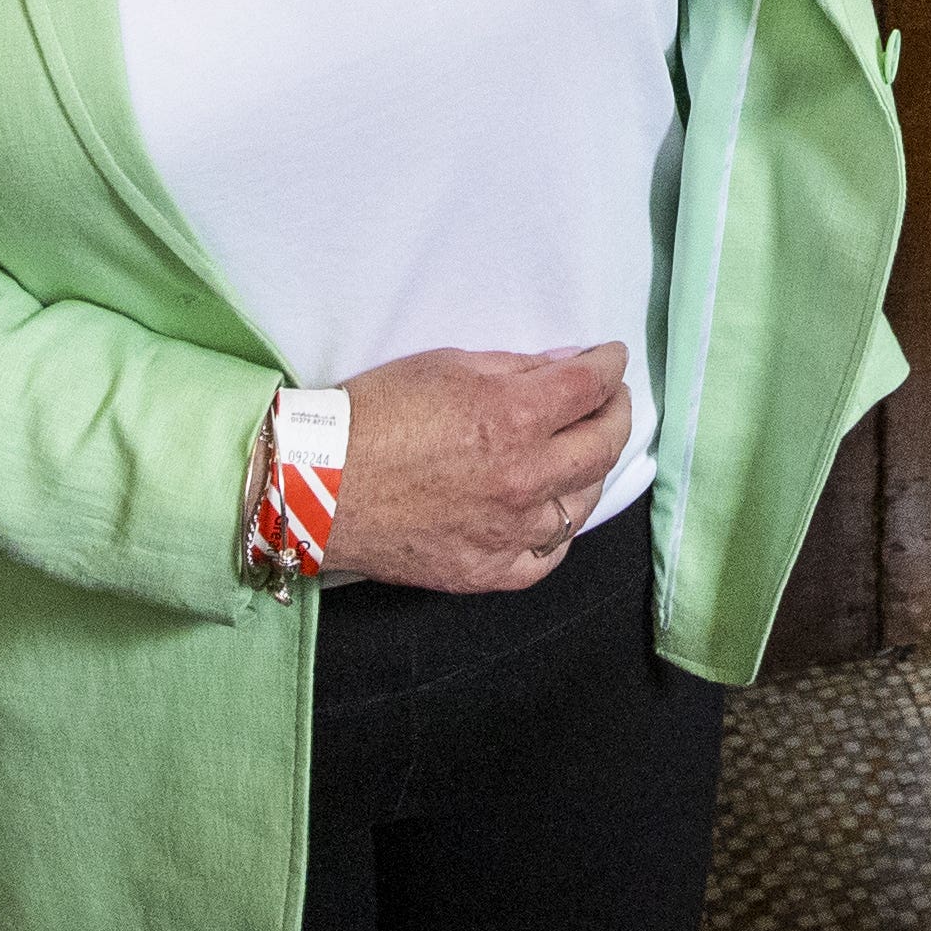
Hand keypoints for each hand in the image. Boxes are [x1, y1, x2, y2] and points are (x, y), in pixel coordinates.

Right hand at [321, 343, 629, 594]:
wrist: (314, 484)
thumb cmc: (372, 415)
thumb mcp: (447, 366)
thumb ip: (516, 368)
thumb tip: (565, 367)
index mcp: (513, 419)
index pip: (590, 388)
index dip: (609, 366)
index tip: (611, 359)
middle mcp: (523, 479)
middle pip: (602, 446)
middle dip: (616, 413)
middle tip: (611, 399)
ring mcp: (508, 533)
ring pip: (582, 503)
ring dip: (591, 470)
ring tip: (583, 450)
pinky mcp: (485, 572)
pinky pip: (546, 558)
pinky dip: (557, 533)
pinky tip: (554, 512)